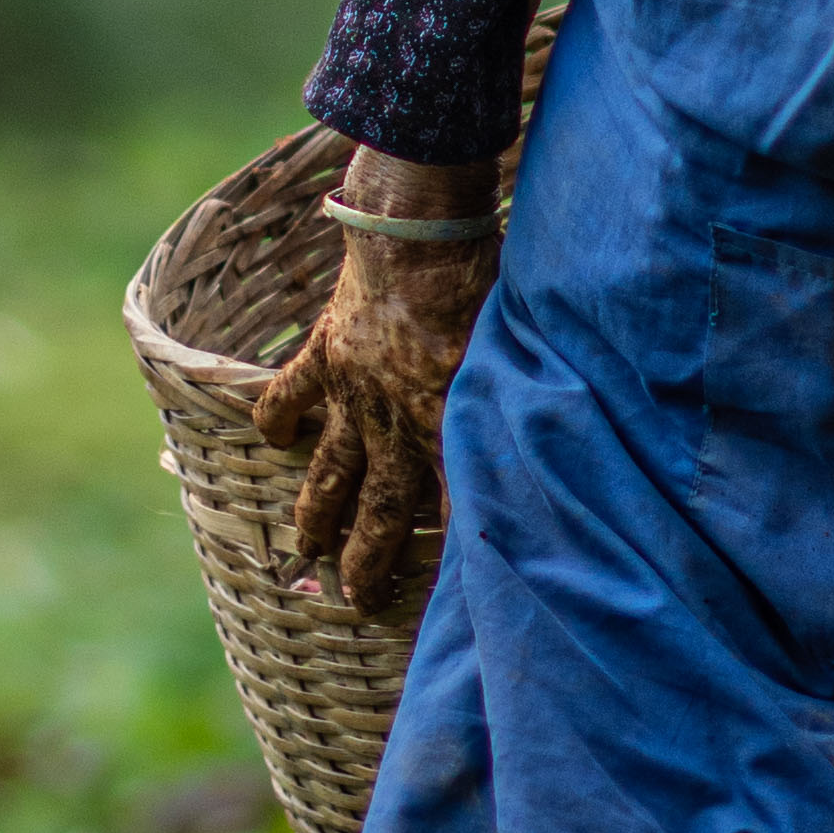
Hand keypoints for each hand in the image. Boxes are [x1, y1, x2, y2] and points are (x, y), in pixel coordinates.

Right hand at [249, 146, 497, 611]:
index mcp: (450, 427)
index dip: (455, 558)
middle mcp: (397, 424)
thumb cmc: (483, 281)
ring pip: (328, 471)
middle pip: (378, 511)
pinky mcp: (325, 356)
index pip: (457, 509)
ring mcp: (354, 395)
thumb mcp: (519, 350)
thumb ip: (525, 396)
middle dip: (367, 562)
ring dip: (315, 514)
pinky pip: (289, 398)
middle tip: (356, 600)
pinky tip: (275, 441)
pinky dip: (278, 420)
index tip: (454, 600)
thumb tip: (558, 429)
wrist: (417, 232)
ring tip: (306, 547)